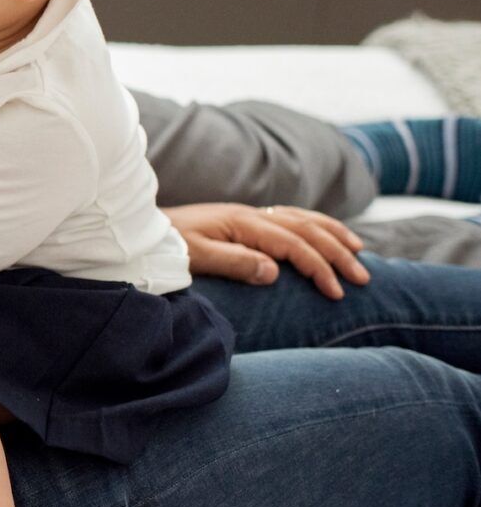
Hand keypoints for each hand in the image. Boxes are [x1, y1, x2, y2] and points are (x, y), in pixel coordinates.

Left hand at [170, 202, 369, 299]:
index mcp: (242, 224)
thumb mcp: (197, 258)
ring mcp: (248, 215)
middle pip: (305, 228)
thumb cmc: (167, 246)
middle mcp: (250, 215)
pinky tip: (323, 234)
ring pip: (301, 218)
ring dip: (332, 233)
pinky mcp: (244, 220)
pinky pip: (288, 217)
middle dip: (337, 252)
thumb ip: (235, 263)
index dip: (318, 267)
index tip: (337, 292)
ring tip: (358, 251)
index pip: (292, 244)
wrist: (142, 232)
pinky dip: (312, 224)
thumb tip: (275, 272)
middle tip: (363, 278)